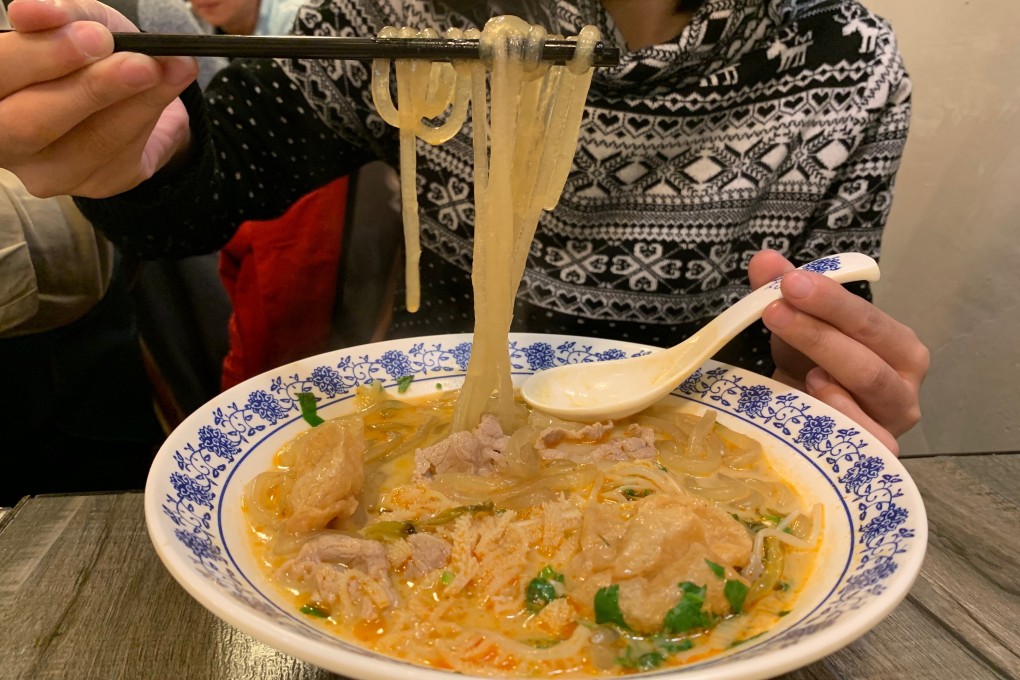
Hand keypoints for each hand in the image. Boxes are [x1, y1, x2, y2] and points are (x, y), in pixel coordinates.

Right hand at [0, 0, 197, 197]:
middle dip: (87, 89)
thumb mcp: (80, 21)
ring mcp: (46, 170)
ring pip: (87, 143)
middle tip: (138, 63)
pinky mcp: (94, 184)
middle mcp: (6, 138)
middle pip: (28, 125)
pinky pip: (122, 154)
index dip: (36, 57)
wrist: (136, 88)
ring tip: (162, 69)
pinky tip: (168, 85)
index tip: (92, 36)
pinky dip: (149, 114)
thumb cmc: (91, 52)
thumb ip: (61, 17)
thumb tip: (31, 11)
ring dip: (134, 102)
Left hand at [748, 250, 928, 454]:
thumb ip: (783, 290)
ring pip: (869, 387)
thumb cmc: (812, 370)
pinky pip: (866, 435)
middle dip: (820, 328)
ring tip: (792, 351)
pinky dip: (840, 411)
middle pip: (868, 354)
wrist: (808, 424)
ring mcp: (892, 422)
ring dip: (828, 361)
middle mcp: (905, 385)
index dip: (830, 299)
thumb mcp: (797, 328)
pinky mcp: (877, 455)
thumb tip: (763, 259)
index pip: (868, 319)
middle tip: (775, 306)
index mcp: (898, 346)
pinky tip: (811, 390)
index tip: (790, 281)